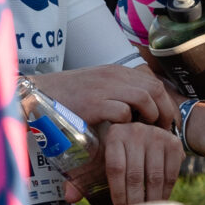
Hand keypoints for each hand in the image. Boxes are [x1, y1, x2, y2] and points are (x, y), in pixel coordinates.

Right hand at [53, 63, 176, 127]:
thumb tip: (141, 112)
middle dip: (164, 112)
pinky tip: (123, 133)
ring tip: (146, 133)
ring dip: (150, 118)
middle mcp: (114, 76)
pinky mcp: (93, 104)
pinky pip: (122, 112)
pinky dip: (127, 124)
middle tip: (162, 131)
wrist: (39, 93)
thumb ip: (119, 93)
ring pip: (144, 99)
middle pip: (155, 89)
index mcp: (117, 72)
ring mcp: (104, 88)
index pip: (154, 83)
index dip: (165, 103)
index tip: (165, 121)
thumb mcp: (98, 87)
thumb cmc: (69, 95)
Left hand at [87, 120, 180, 204]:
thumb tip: (69, 197)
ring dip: (150, 201)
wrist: (146, 138)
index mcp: (115, 134)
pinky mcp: (174, 144)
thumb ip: (82, 180)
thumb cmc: (119, 156)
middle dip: (133, 202)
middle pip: (135, 175)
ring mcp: (157, 136)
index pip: (115, 168)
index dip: (117, 193)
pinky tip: (158, 203)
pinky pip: (170, 176)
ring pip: (154, 178)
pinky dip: (165, 193)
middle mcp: (136, 131)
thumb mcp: (100, 163)